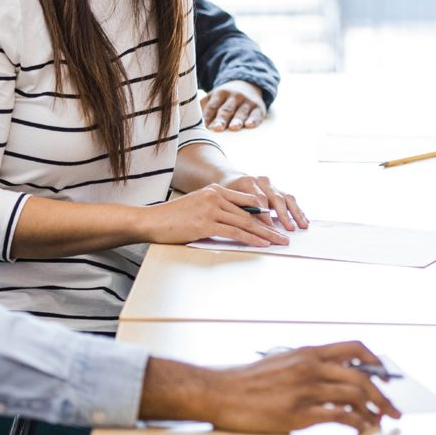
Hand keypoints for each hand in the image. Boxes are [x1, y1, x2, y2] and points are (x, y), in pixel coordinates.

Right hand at [141, 183, 289, 246]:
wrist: (152, 221)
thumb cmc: (173, 217)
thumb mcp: (197, 206)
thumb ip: (216, 209)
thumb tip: (236, 222)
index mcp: (214, 190)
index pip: (246, 200)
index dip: (263, 212)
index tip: (275, 222)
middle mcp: (215, 196)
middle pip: (249, 213)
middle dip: (269, 225)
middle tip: (283, 234)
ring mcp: (211, 209)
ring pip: (246, 222)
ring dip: (265, 234)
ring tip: (279, 242)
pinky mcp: (206, 224)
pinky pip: (235, 232)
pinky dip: (251, 239)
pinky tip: (262, 244)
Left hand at [202, 80, 267, 130]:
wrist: (248, 84)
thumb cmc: (225, 97)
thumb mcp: (213, 97)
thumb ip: (203, 107)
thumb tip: (190, 122)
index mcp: (219, 93)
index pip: (212, 106)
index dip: (207, 116)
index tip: (203, 126)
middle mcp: (234, 96)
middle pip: (226, 109)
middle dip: (221, 119)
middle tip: (217, 128)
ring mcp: (247, 101)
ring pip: (241, 112)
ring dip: (237, 120)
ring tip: (233, 127)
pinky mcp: (259, 107)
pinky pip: (256, 114)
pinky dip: (254, 120)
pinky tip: (250, 125)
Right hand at [206, 342, 401, 432]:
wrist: (220, 392)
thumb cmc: (247, 381)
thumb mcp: (281, 362)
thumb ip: (306, 366)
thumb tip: (329, 375)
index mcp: (307, 352)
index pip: (353, 348)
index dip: (375, 361)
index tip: (385, 375)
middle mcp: (310, 366)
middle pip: (362, 375)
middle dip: (384, 394)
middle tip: (393, 409)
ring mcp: (306, 389)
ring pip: (355, 395)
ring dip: (374, 410)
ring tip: (379, 422)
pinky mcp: (299, 413)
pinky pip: (339, 416)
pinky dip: (356, 423)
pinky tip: (361, 429)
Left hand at [219, 172, 307, 231]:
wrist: (230, 178)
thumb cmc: (226, 191)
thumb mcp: (225, 198)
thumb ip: (236, 208)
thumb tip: (245, 224)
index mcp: (248, 181)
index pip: (258, 198)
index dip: (264, 214)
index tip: (268, 228)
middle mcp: (262, 181)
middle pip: (276, 197)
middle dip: (283, 215)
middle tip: (289, 229)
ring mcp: (271, 185)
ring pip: (286, 197)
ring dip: (295, 212)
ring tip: (303, 226)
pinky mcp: (277, 190)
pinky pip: (290, 199)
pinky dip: (297, 210)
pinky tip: (304, 220)